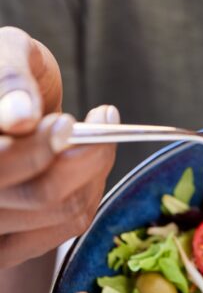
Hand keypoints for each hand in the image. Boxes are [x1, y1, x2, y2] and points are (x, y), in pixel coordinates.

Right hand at [0, 27, 118, 268]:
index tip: (68, 121)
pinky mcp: (16, 240)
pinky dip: (94, 184)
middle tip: (102, 117)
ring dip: (97, 163)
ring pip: (65, 208)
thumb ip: (7, 77)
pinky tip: (89, 156)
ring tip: (98, 130)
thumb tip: (19, 117)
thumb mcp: (5, 52)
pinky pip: (73, 221)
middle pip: (41, 192)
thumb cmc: (8, 70)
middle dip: (86, 152)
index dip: (39, 148)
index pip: (1, 164)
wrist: (11, 100)